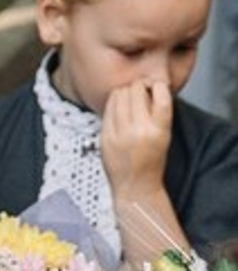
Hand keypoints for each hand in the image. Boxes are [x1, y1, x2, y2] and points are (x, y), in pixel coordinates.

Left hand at [100, 79, 172, 199]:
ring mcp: (120, 132)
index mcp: (159, 130)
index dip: (157, 85)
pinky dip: (114, 103)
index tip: (156, 87)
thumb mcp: (164, 136)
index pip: (161, 93)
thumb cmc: (152, 160)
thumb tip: (151, 85)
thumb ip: (158, 112)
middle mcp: (140, 129)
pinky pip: (108, 107)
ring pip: (119, 93)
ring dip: (125, 92)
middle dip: (140, 86)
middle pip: (137, 88)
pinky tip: (119, 109)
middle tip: (141, 93)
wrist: (136, 186)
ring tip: (129, 100)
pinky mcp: (106, 135)